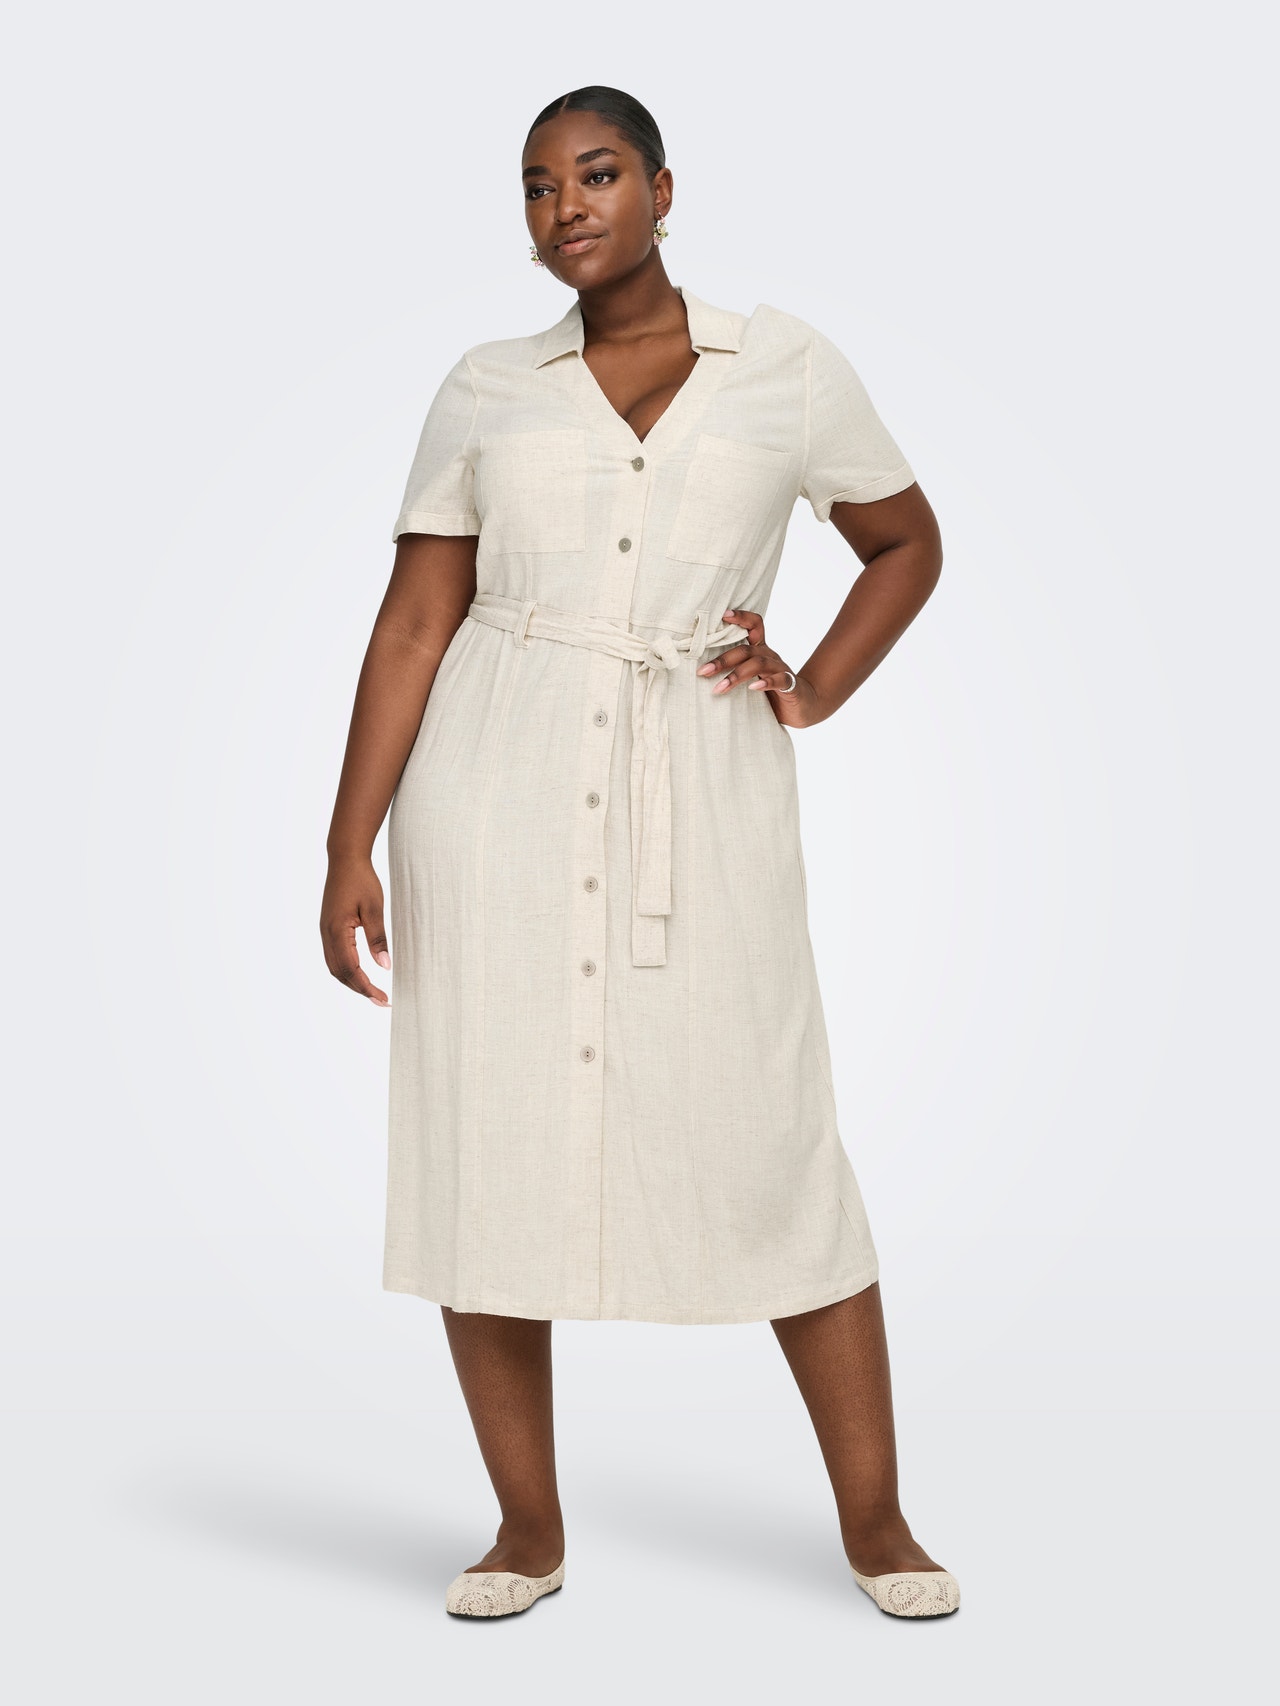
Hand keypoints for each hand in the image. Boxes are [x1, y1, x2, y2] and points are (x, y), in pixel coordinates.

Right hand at [321, 853, 390, 1005]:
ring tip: (372, 991)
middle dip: (360, 990)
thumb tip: (385, 966)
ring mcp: (324, 931)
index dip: (366, 987)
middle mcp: (326, 934)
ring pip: (334, 967)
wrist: (345, 859)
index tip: (383, 998)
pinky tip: (359, 972)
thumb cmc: (361, 880)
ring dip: (352, 982)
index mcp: (337, 931)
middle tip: (381, 1000)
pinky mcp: (327, 927)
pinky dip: (346, 970)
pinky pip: (333, 956)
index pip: (351, 969)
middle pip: (340, 973)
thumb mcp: (375, 908)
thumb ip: (378, 938)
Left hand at [695, 608, 818, 728]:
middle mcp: (771, 656)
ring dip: (736, 675)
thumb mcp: (751, 679)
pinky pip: (780, 679)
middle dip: (722, 660)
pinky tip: (753, 687)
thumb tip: (701, 671)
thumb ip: (734, 671)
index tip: (722, 616)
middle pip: (746, 650)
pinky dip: (766, 682)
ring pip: (759, 663)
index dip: (741, 617)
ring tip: (719, 688)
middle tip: (702, 671)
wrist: (805, 707)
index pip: (754, 626)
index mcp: (761, 651)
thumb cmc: (772, 693)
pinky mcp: (791, 686)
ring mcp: (781, 670)